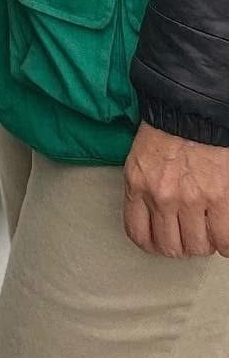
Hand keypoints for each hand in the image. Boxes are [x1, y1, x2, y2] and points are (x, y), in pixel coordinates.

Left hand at [123, 122, 228, 256]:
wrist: (192, 110)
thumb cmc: (167, 130)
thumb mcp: (140, 159)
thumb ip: (143, 190)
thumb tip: (152, 218)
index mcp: (138, 185)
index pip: (139, 234)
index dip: (153, 243)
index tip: (161, 241)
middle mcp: (162, 197)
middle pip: (171, 247)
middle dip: (181, 246)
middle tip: (188, 235)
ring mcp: (192, 200)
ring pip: (198, 247)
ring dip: (204, 243)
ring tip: (207, 230)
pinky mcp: (220, 200)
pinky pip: (225, 241)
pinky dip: (225, 243)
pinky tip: (222, 232)